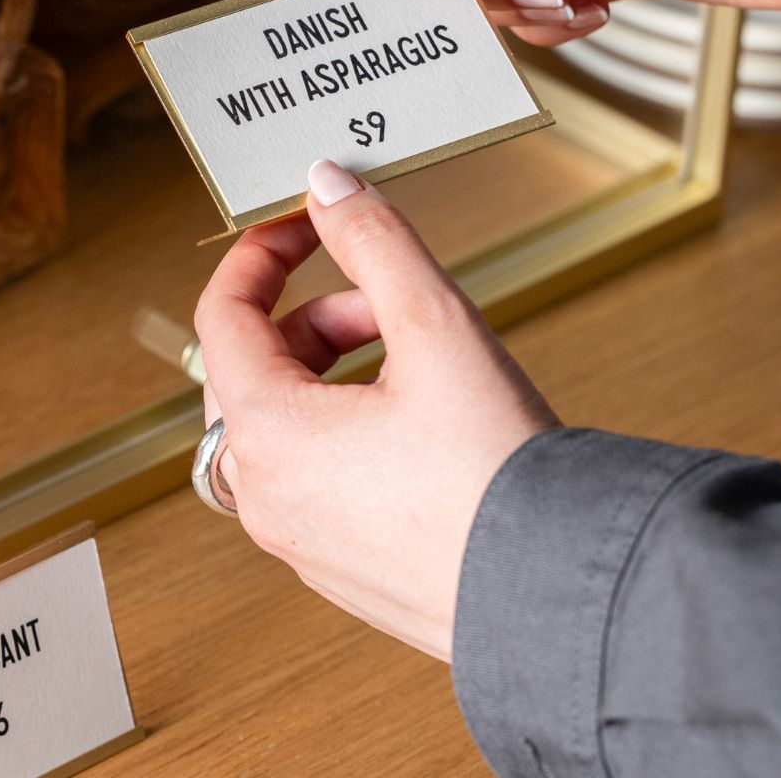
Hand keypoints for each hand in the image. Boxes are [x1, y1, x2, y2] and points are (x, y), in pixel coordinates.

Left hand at [194, 161, 557, 659]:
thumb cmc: (496, 476)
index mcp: (267, 437)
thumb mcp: (433, 326)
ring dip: (332, 368)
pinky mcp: (339, 561)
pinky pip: (312, 472)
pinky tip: (418, 421)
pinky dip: (345, 424)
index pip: (222, 315)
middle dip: (312, 316)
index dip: (261, 255)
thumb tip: (329, 186)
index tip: (303, 226)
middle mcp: (267, 496)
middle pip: (250, 369)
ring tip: (412, 358)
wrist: (559, 595)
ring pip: (282, 421)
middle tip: (380, 302)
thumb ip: (373, 242)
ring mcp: (298, 537)